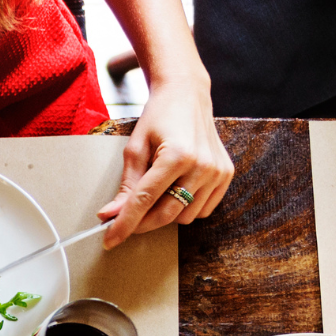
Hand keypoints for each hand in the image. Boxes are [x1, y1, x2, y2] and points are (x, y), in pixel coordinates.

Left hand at [98, 73, 231, 245]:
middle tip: (124, 220)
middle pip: (165, 215)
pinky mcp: (226, 175)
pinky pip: (203, 210)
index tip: (109, 240)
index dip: (124, 224)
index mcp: (176, 155)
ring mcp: (217, 171)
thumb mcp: (135, 148)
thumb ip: (126, 185)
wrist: (187, 96)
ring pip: (184, 217)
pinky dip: (186, 208)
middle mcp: (201, 165)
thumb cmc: (159, 118)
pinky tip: (177, 188)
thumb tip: (110, 214)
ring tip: (158, 190)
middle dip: (141, 223)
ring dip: (166, 213)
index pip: (144, 200)